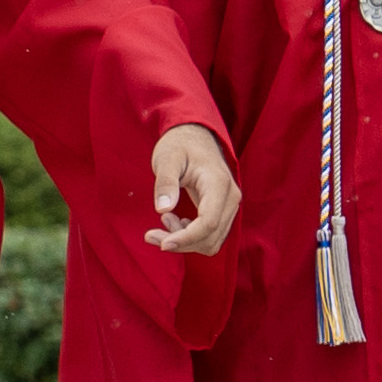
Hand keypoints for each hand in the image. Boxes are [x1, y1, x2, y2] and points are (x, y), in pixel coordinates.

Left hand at [144, 124, 240, 258]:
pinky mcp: (223, 212)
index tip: (162, 244)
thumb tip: (163, 209)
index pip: (208, 223)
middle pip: (210, 237)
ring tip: (164, 220)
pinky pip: (210, 235)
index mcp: (219, 184)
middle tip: (150, 235)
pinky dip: (190, 237)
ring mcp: (229, 206)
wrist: (195, 137)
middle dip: (181, 243)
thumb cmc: (179, 145)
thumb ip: (165, 182)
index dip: (186, 238)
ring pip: (211, 241)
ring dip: (185, 241)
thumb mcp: (166, 159)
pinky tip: (173, 221)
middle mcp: (231, 198)